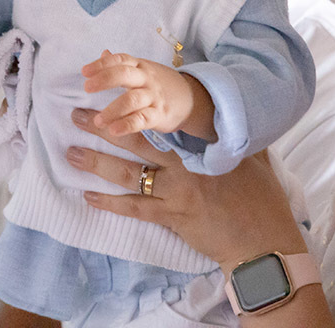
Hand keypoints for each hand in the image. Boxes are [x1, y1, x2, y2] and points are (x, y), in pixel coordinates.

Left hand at [68, 109, 306, 269]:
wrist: (261, 241)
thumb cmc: (262, 199)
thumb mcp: (256, 159)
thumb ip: (237, 139)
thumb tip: (235, 119)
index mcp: (202, 148)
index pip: (163, 122)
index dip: (135, 107)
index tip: (113, 93)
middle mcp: (185, 166)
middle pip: (136, 142)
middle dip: (103, 127)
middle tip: (76, 115)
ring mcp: (176, 193)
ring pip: (129, 175)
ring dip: (97, 163)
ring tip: (71, 153)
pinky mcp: (172, 218)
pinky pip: (134, 209)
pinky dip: (110, 203)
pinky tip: (89, 196)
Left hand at [81, 50, 212, 137]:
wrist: (192, 98)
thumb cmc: (161, 84)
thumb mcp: (143, 70)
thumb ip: (122, 64)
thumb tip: (103, 52)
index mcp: (140, 67)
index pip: (121, 60)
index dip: (102, 64)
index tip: (84, 71)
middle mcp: (146, 79)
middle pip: (125, 74)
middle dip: (105, 79)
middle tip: (87, 87)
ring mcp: (153, 97)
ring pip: (132, 100)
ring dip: (113, 110)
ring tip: (98, 121)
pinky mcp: (159, 115)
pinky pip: (142, 119)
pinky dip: (127, 125)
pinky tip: (114, 130)